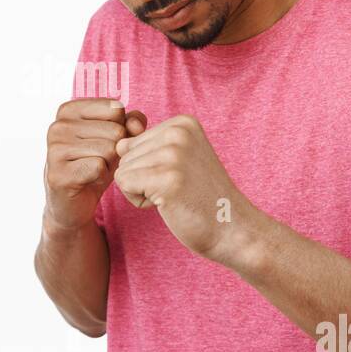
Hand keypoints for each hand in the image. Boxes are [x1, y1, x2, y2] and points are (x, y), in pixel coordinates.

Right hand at [43, 98, 147, 232]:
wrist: (73, 202)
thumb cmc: (95, 164)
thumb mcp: (117, 138)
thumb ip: (132, 122)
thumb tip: (135, 125)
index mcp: (69, 110)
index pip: (115, 109)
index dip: (121, 129)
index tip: (105, 142)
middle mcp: (58, 126)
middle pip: (115, 130)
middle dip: (116, 150)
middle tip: (99, 161)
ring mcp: (55, 149)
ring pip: (109, 149)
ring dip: (109, 165)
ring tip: (94, 170)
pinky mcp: (58, 173)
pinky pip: (99, 167)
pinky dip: (102, 176)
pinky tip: (90, 180)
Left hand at [112, 114, 251, 261]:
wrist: (232, 229)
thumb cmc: (201, 198)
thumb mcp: (179, 159)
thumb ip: (150, 146)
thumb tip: (118, 143)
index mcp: (183, 122)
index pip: (132, 142)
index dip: (147, 167)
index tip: (178, 176)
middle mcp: (179, 132)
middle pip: (125, 155)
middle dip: (142, 179)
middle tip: (177, 190)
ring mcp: (174, 153)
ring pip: (123, 170)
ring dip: (142, 191)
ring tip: (175, 196)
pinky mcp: (167, 177)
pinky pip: (124, 183)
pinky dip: (139, 201)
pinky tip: (168, 204)